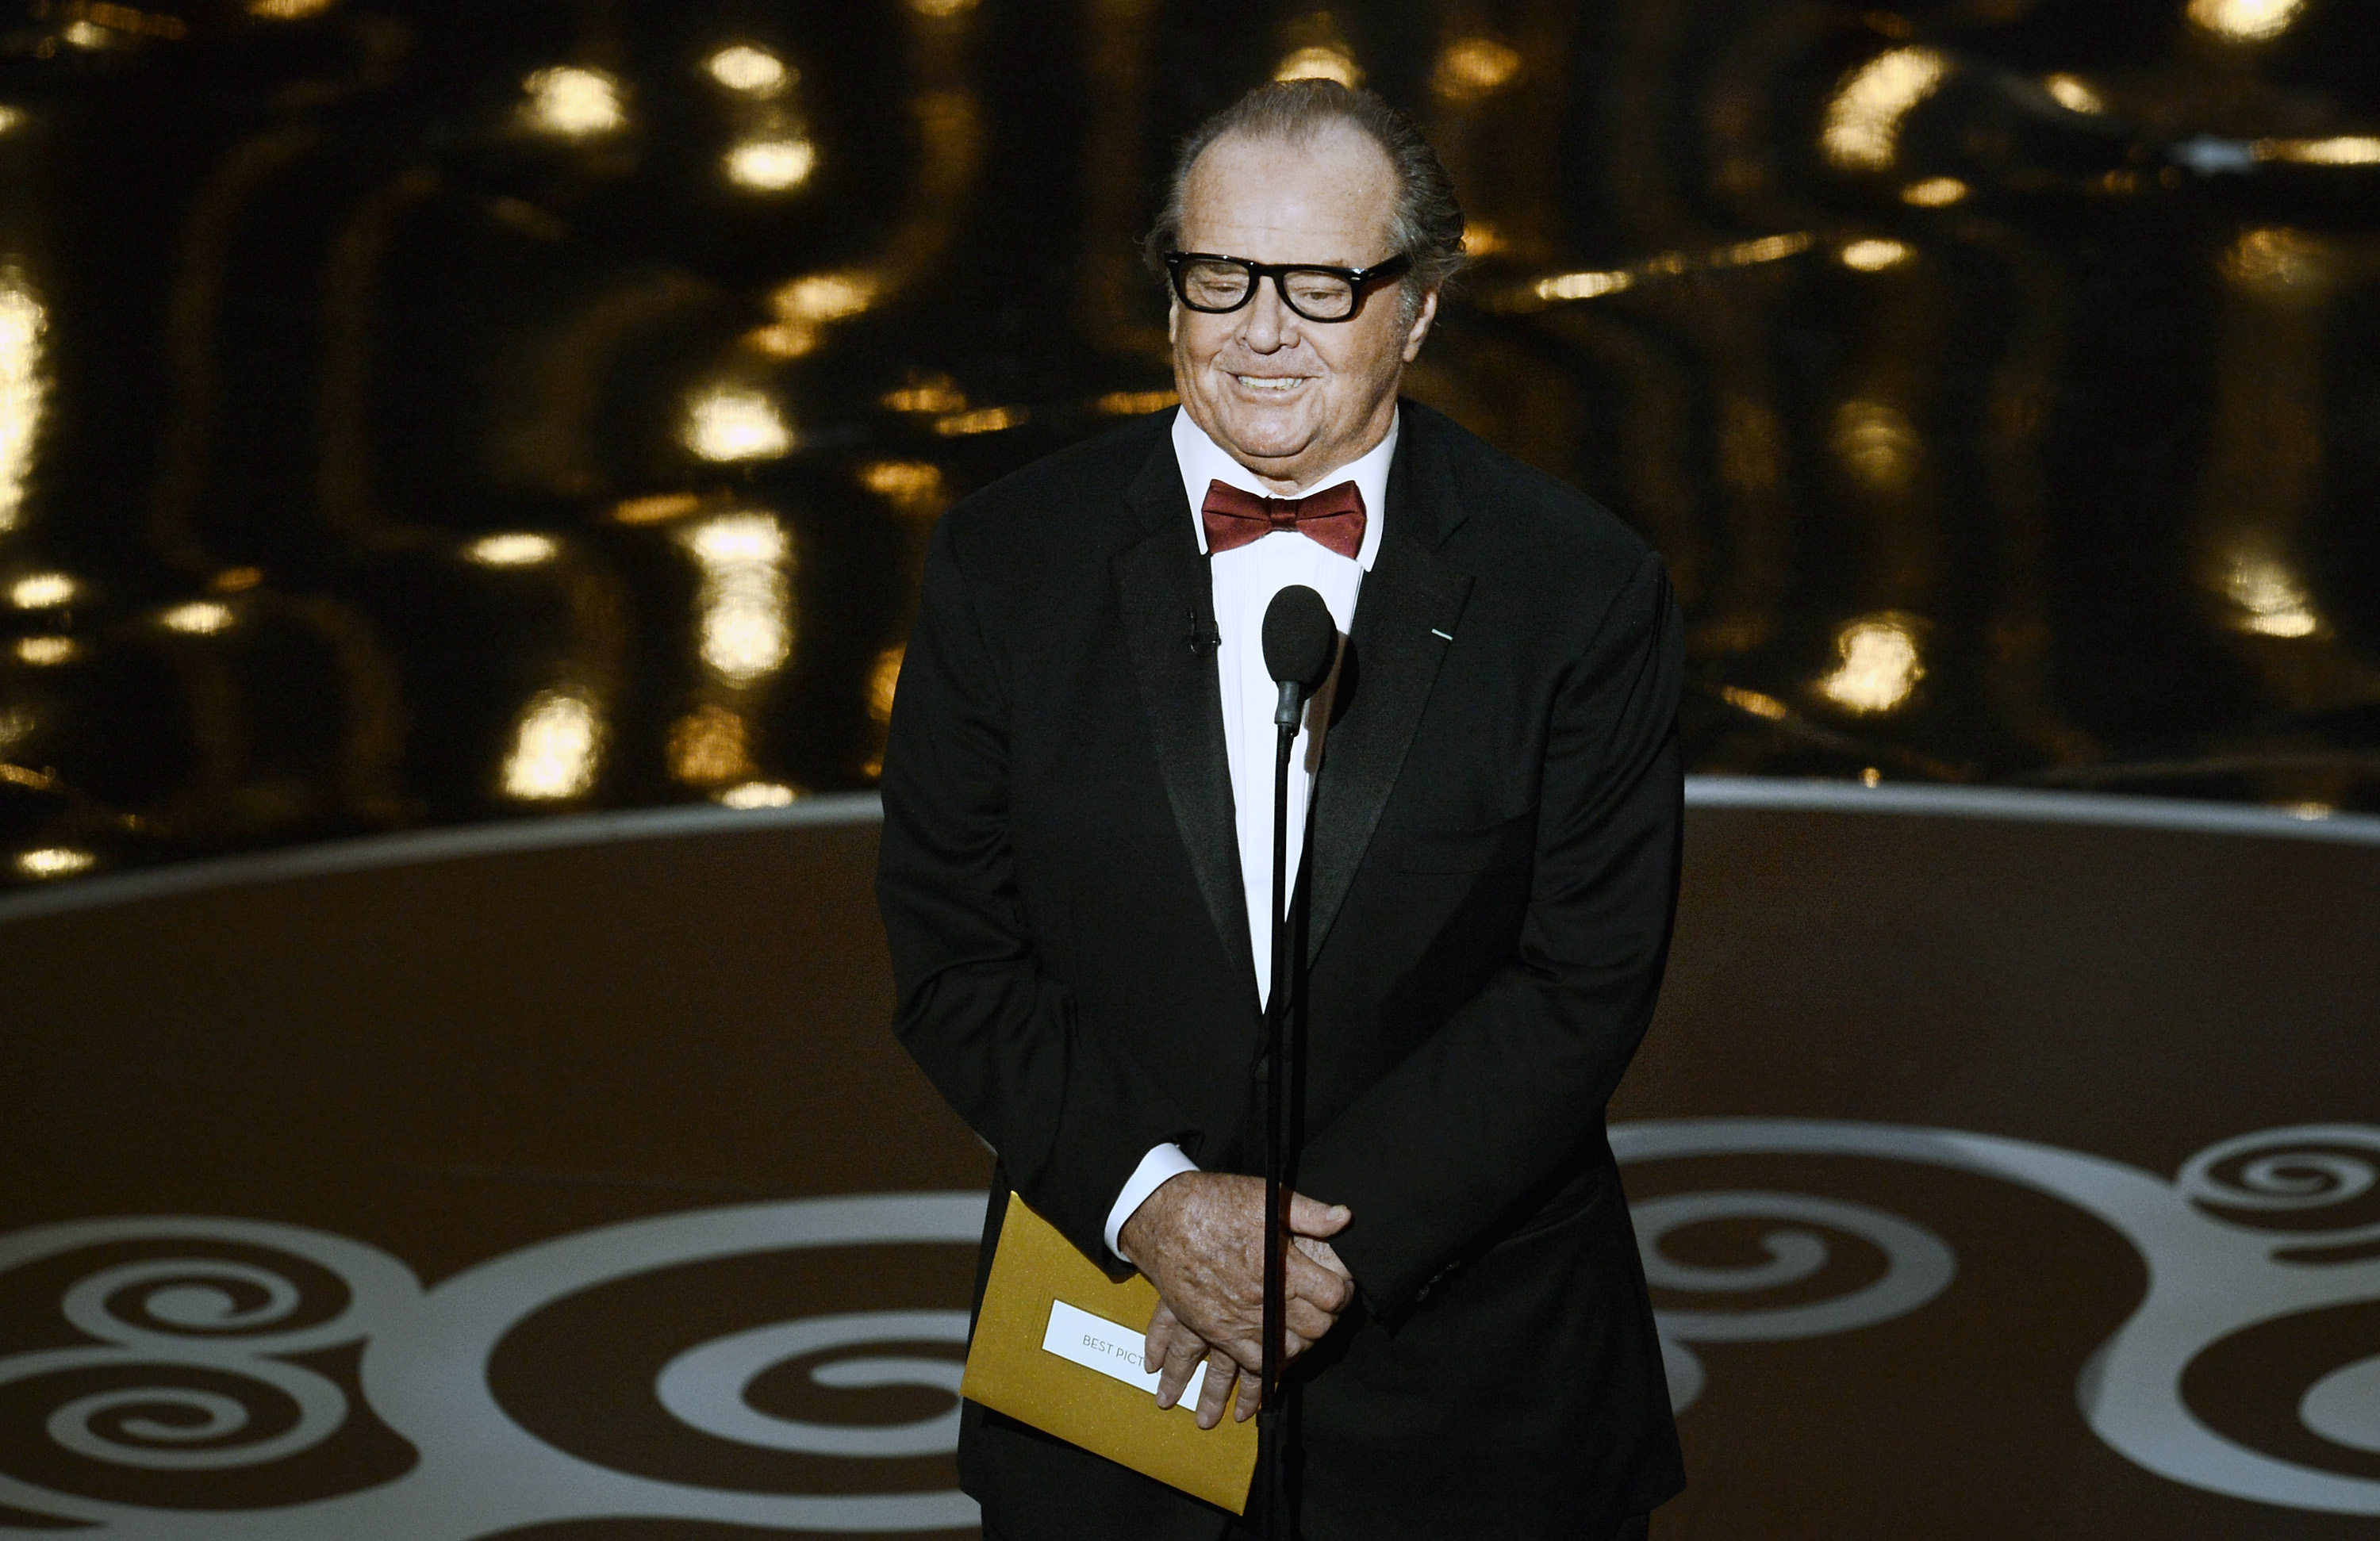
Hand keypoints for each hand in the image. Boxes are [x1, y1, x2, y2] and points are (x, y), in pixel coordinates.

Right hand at [1119, 1172, 1353, 1421]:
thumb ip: (1309, 1212)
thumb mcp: (1266, 1198)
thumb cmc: (1215, 1204)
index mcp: (1282, 1266)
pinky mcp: (1213, 1328)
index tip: (1341, 1290)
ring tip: (1297, 1349)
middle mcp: (1263, 1299)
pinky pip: (1245, 1361)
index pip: (1332, 1296)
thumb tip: (1345, 1218)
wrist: (1163, 1218)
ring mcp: (1238, 1319)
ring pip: (1279, 1354)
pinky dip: (1259, 1368)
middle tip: (1322, 1319)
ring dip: (1295, 1351)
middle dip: (1322, 1326)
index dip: (1343, 1293)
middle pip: (1311, 1330)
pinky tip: (1264, 1368)